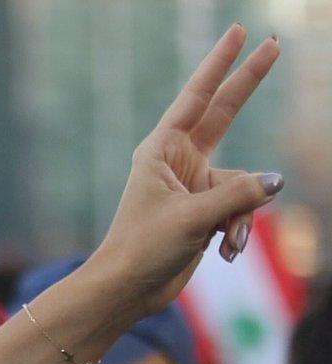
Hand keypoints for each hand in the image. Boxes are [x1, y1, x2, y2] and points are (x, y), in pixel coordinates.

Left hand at [92, 26, 282, 320]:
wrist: (128, 290)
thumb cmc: (143, 249)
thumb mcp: (193, 218)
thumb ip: (239, 194)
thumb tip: (276, 181)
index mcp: (161, 151)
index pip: (196, 98)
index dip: (219, 64)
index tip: (236, 32)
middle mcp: (178, 161)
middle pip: (223, 113)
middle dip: (248, 82)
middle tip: (274, 44)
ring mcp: (194, 185)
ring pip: (243, 183)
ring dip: (241, 214)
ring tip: (224, 240)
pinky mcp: (205, 209)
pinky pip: (240, 209)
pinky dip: (238, 231)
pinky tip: (224, 253)